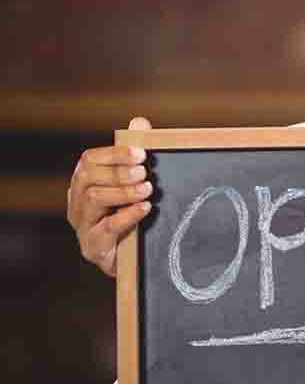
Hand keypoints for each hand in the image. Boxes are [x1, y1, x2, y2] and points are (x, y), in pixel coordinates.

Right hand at [67, 116, 152, 277]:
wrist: (134, 261)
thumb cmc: (133, 216)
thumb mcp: (136, 184)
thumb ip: (135, 155)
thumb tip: (140, 122)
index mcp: (84, 183)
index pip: (89, 160)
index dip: (114, 154)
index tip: (141, 153)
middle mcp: (77, 202)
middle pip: (87, 177)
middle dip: (119, 172)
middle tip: (145, 173)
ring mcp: (82, 226)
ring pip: (94, 199)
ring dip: (124, 192)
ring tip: (148, 190)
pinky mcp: (93, 247)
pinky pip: (106, 228)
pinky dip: (127, 215)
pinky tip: (145, 209)